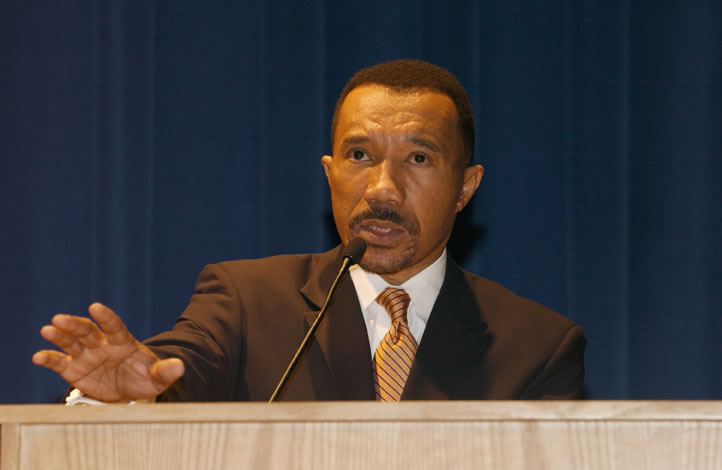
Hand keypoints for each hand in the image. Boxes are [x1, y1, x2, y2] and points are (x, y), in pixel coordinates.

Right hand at [33, 303, 183, 401]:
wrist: (130, 391)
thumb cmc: (145, 378)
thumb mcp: (158, 376)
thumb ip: (166, 371)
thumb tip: (181, 367)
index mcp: (123, 342)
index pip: (114, 326)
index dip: (106, 317)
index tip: (96, 307)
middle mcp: (102, 344)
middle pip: (87, 331)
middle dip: (74, 324)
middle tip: (59, 319)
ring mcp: (87, 355)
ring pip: (71, 342)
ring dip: (59, 336)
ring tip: (47, 330)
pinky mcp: (74, 369)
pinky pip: (60, 362)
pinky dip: (49, 358)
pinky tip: (38, 356)